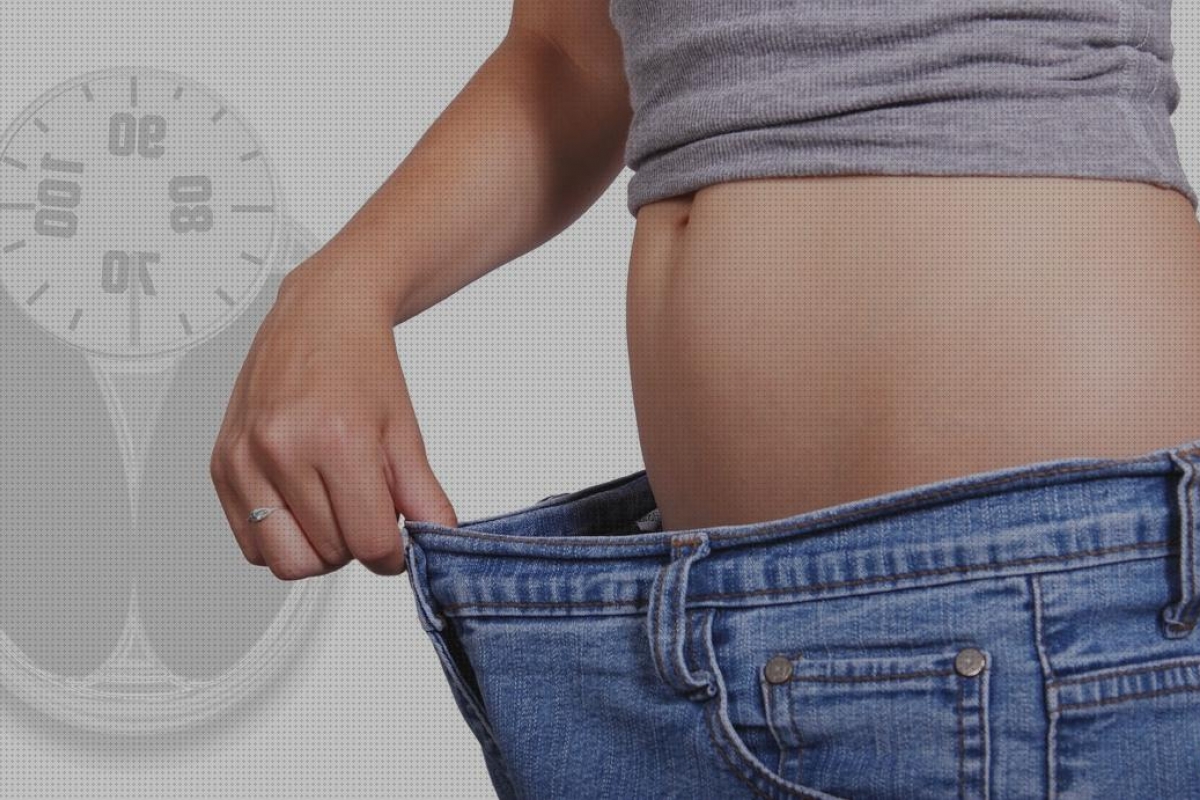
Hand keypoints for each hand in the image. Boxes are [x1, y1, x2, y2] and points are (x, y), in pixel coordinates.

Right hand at [209, 256, 457, 578]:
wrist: (320, 314)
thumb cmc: (362, 365)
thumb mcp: (406, 430)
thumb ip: (424, 496)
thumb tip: (437, 542)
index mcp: (336, 438)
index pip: (368, 543)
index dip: (392, 552)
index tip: (397, 539)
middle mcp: (281, 448)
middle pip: (326, 556)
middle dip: (354, 543)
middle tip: (364, 506)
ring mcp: (244, 458)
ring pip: (284, 560)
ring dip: (316, 547)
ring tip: (333, 506)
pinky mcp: (220, 466)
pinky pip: (250, 543)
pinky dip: (280, 538)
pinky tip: (301, 501)